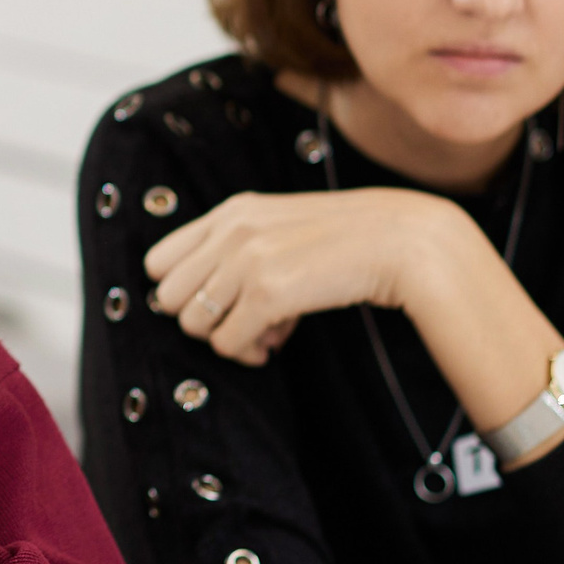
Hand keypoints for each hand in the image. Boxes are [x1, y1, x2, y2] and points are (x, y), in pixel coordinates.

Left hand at [143, 188, 457, 365]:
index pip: (158, 262)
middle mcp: (232, 230)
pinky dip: (248, 351)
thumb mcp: (283, 230)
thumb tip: (204, 313)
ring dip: (227, 338)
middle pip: (168, 297)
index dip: (184, 291)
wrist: (406, 243)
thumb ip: (239, 253)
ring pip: (192, 324)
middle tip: (243, 322)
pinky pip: (226, 343)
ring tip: (266, 332)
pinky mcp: (268, 292)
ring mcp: (247, 259)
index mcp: (231, 212)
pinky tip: (277, 342)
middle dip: (201, 319)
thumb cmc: (346, 244)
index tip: (222, 301)